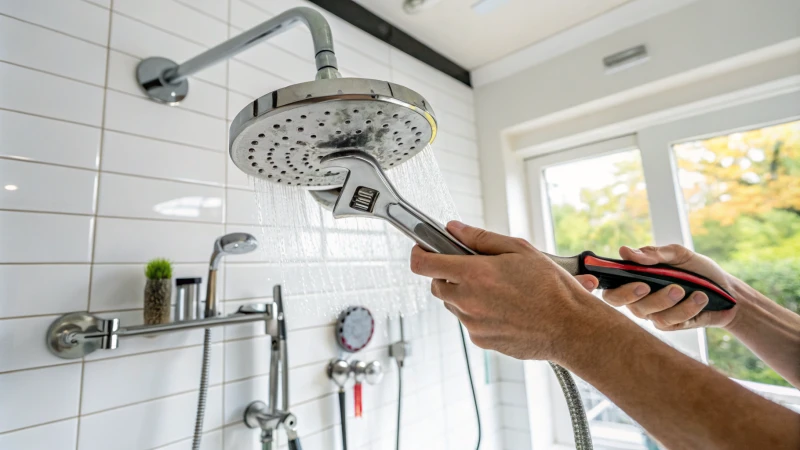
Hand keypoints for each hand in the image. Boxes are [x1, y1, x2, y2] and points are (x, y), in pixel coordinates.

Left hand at [409, 221, 613, 361]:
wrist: (570, 327)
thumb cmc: (551, 288)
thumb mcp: (518, 250)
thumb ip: (480, 238)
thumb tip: (453, 228)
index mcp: (474, 274)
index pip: (424, 264)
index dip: (419, 253)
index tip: (422, 248)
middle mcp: (468, 300)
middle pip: (435, 284)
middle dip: (447, 274)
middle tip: (472, 268)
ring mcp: (472, 323)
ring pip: (453, 304)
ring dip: (464, 294)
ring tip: (496, 289)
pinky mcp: (481, 340)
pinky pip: (469, 322)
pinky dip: (478, 313)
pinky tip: (503, 307)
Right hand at [600, 244, 738, 330]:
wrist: (728, 293)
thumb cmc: (700, 270)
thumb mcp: (679, 255)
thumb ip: (654, 254)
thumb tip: (626, 251)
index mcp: (635, 279)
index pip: (608, 286)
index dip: (593, 286)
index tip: (595, 280)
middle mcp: (638, 299)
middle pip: (621, 302)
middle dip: (631, 294)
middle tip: (647, 285)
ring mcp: (653, 314)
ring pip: (648, 312)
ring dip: (667, 301)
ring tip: (688, 290)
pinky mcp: (670, 326)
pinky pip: (670, 321)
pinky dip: (687, 308)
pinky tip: (700, 298)